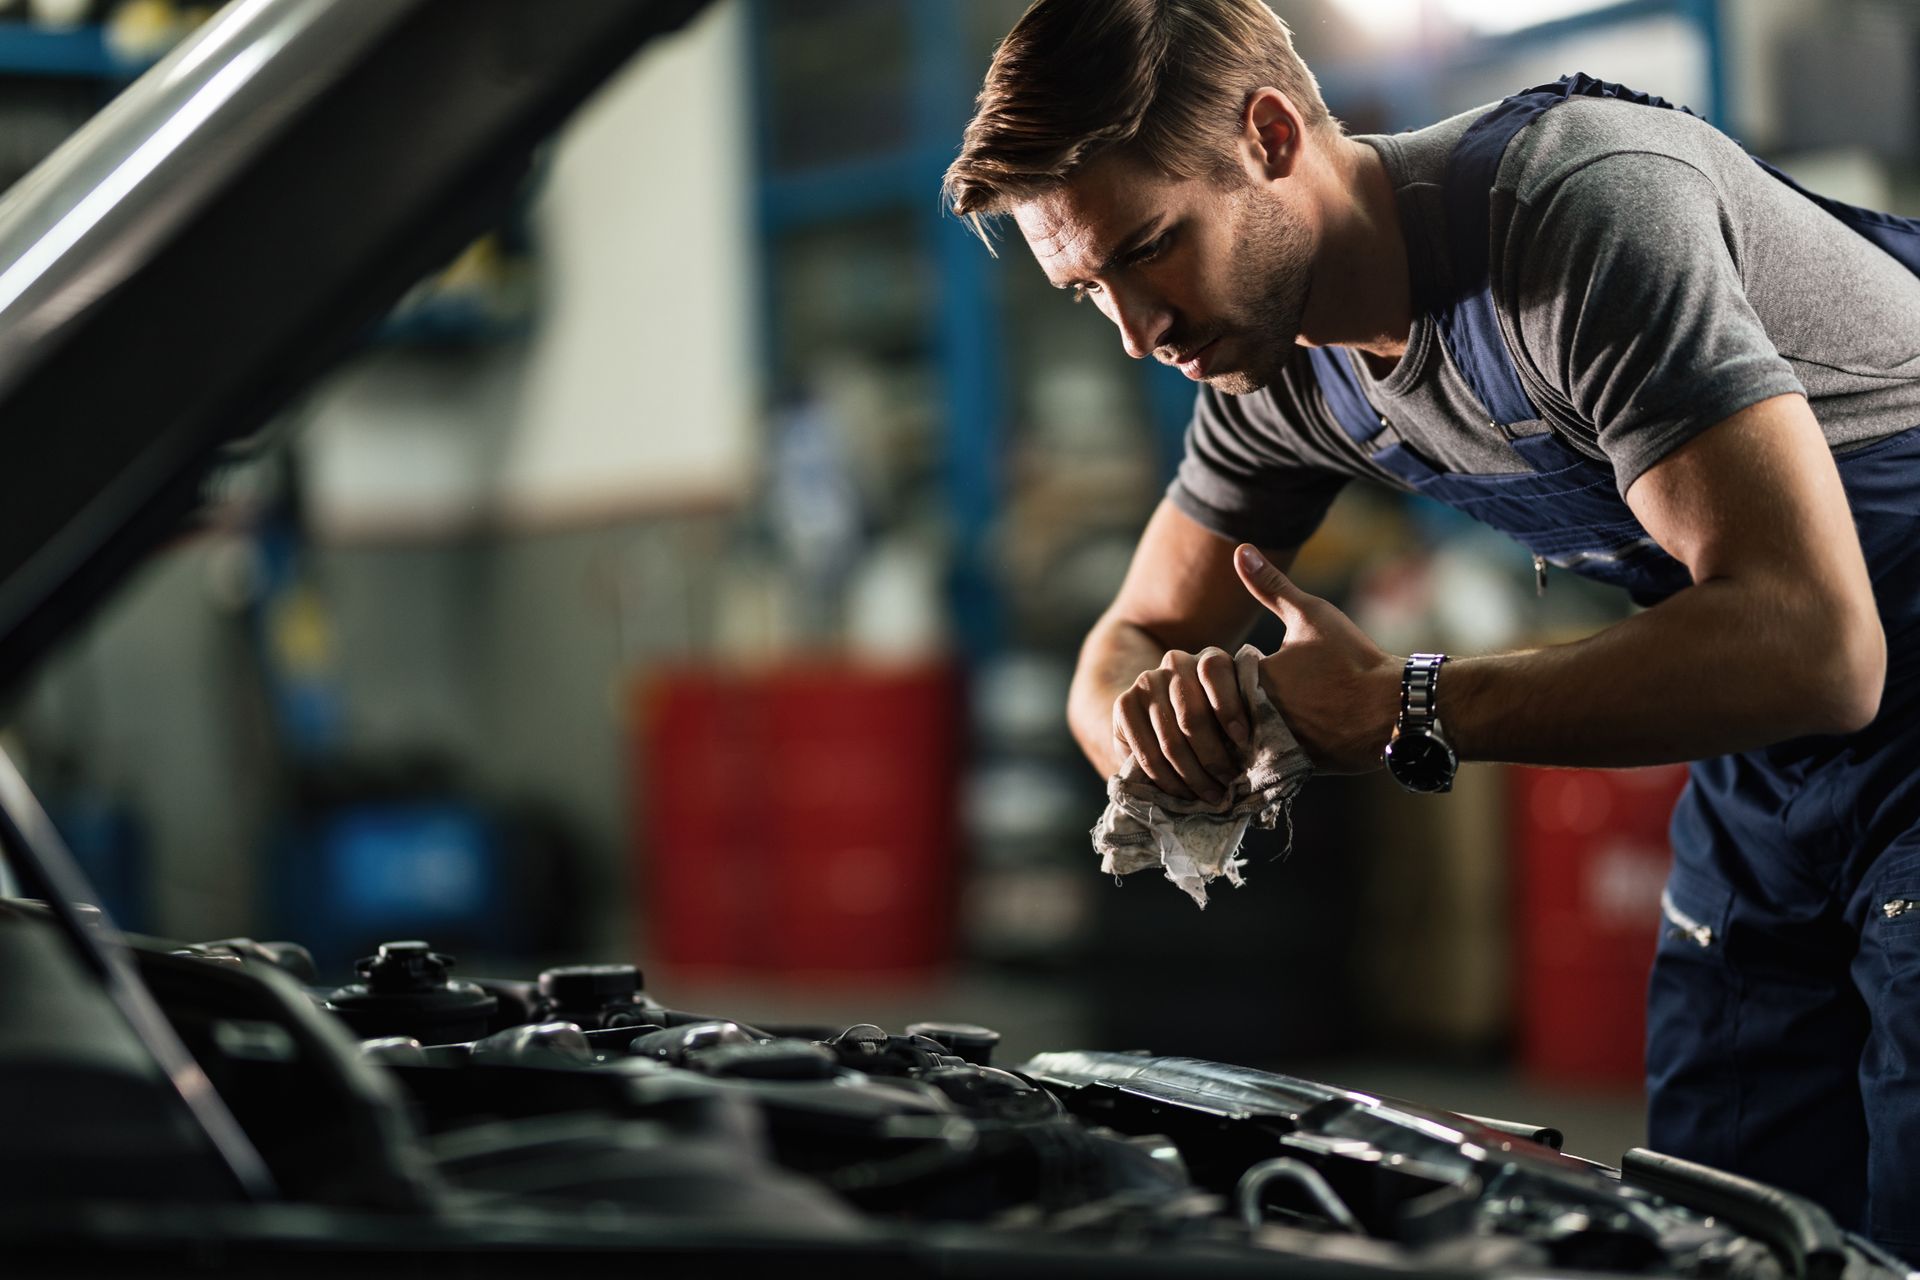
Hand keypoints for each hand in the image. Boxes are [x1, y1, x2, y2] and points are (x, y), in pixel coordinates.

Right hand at [1110, 645, 1250, 802]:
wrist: (1160, 713)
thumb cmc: (1211, 718)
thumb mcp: (1231, 712)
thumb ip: (1241, 720)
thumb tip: (1259, 751)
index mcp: (1209, 658)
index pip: (1215, 672)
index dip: (1229, 707)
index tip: (1243, 742)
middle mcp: (1175, 663)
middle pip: (1192, 715)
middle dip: (1213, 757)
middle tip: (1228, 783)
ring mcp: (1146, 683)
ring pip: (1171, 740)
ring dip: (1193, 775)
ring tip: (1210, 794)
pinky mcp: (1124, 705)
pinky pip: (1147, 752)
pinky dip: (1168, 780)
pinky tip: (1183, 792)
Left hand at [1233, 544, 1401, 773]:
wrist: (1395, 711)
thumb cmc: (1352, 660)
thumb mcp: (1310, 615)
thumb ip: (1270, 586)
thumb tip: (1240, 549)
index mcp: (1251, 679)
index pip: (1211, 676)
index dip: (1225, 669)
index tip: (1254, 664)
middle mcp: (1253, 718)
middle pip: (1216, 710)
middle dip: (1225, 702)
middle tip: (1266, 691)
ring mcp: (1268, 747)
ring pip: (1232, 740)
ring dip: (1239, 729)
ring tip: (1275, 714)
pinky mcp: (1285, 770)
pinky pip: (1252, 763)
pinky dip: (1256, 752)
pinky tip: (1281, 736)